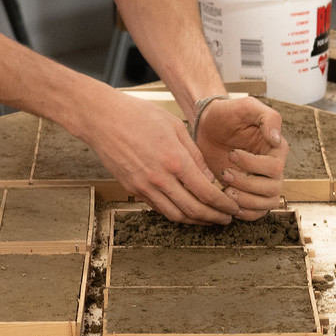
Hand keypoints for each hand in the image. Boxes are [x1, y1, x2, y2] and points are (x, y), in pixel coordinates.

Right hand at [80, 90, 235, 223]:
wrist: (102, 119)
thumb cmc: (138, 115)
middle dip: (214, 217)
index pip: (206, 192)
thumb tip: (209, 178)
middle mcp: (160, 178)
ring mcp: (144, 186)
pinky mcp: (132, 189)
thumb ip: (194, 154)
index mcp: (175, 160)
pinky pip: (158, 208)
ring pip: (175, 215)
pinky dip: (175, 213)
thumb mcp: (175, 126)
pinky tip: (185, 209)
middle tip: (226, 219)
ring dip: (195, 220)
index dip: (223, 205)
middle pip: (193, 209)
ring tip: (208, 218)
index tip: (233, 208)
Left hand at [195, 97, 286, 219]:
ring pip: (267, 204)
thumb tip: (276, 140)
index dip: (253, 165)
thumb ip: (268, 118)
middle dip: (247, 185)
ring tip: (225, 190)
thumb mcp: (248, 106)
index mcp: (277, 148)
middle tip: (225, 174)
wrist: (209, 125)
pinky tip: (230, 203)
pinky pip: (257, 212)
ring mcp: (262, 182)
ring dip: (246, 201)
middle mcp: (273, 168)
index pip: (275, 167)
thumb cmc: (228, 114)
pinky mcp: (249, 192)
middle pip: (272, 189)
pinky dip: (246, 213)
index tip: (231, 153)